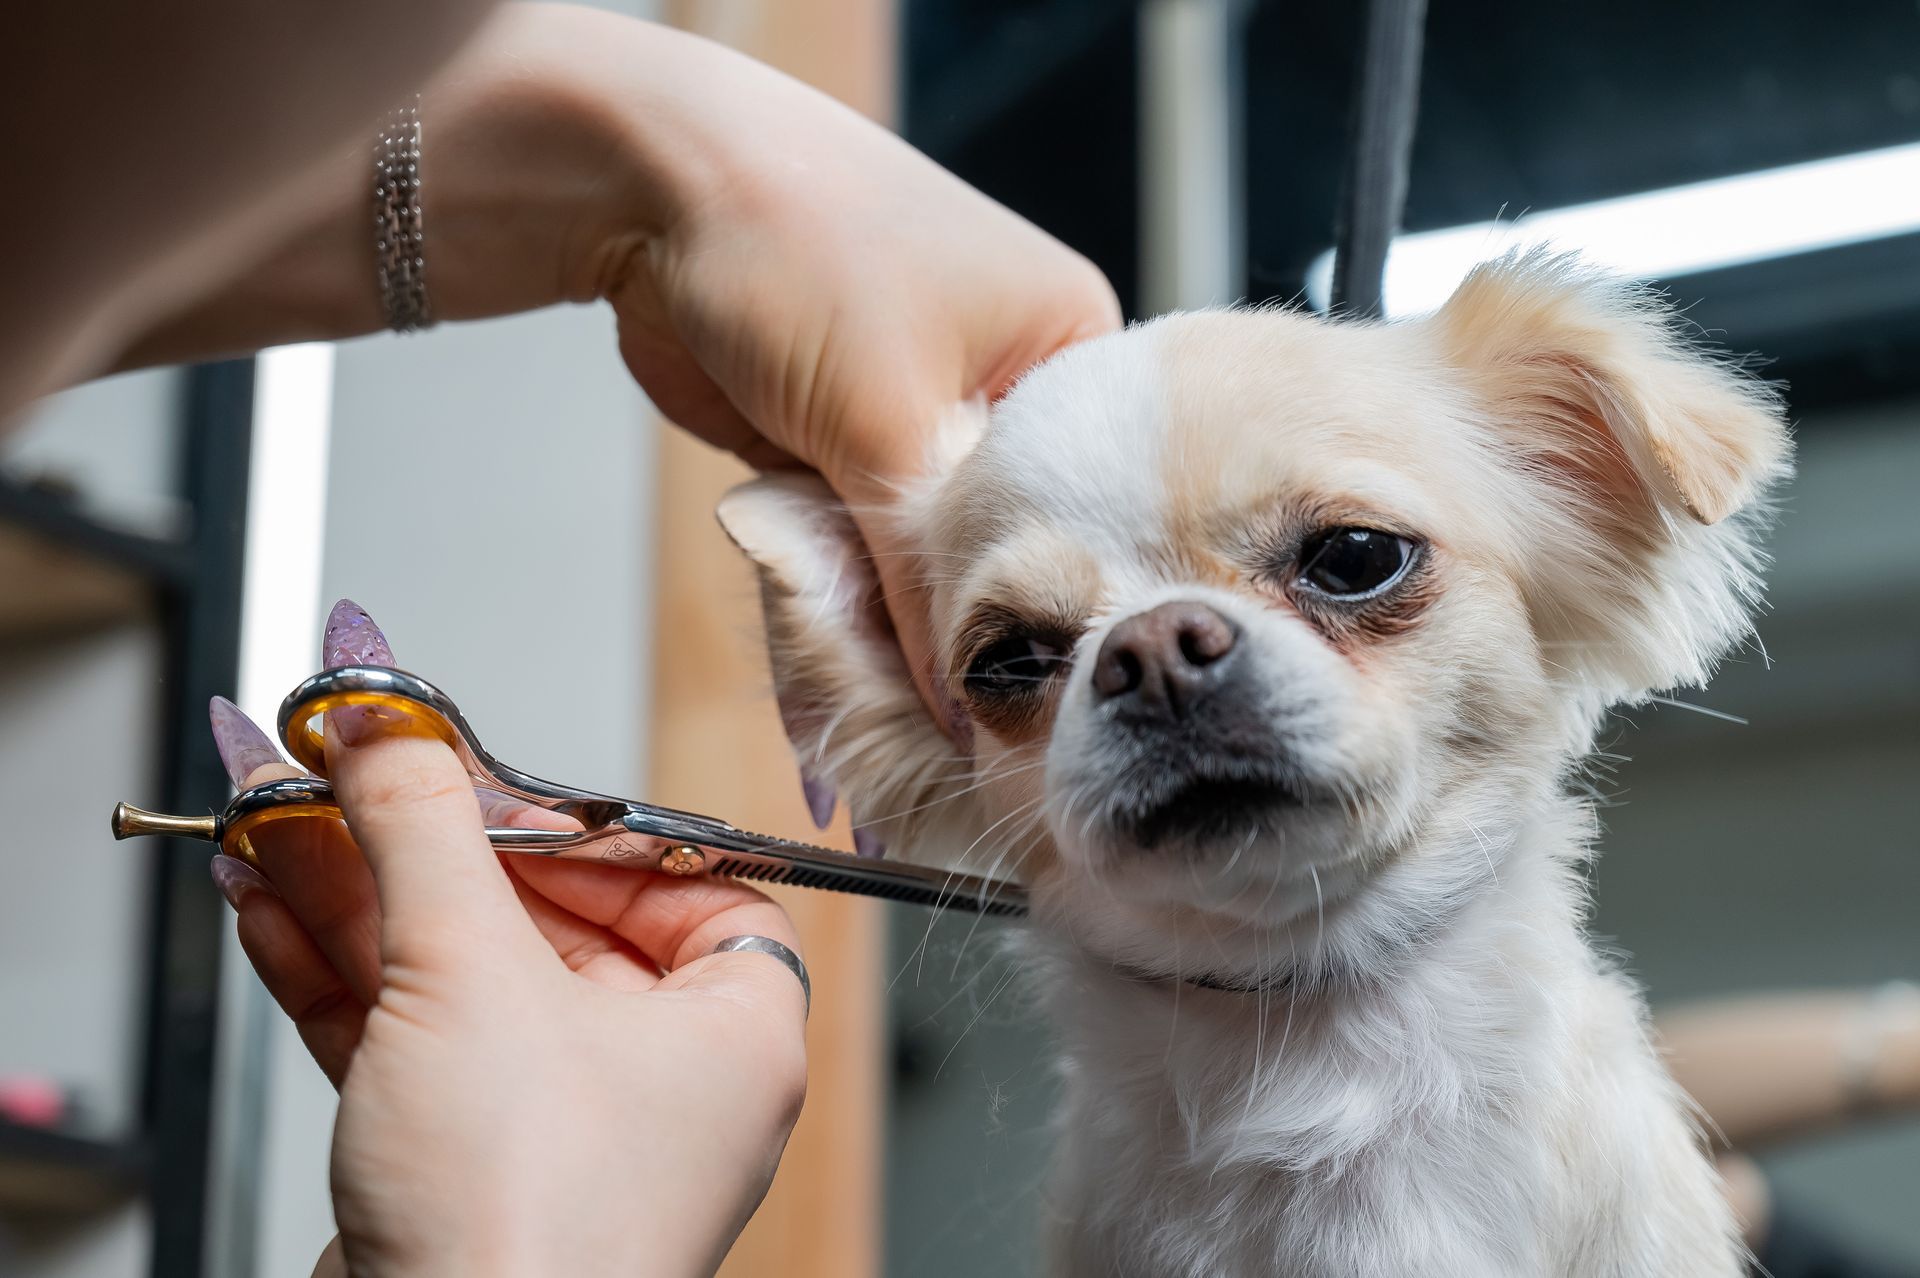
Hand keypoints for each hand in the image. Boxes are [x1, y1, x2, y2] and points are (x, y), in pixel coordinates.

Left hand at [118, 4, 1120, 717]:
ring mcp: (919, 411)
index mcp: (1065, 345)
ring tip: (878, 707)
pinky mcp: (844, 438)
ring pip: (921, 553)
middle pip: (1001, 539)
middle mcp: (1006, 380)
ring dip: (888, 614)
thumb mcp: (888, 419)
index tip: (1030, 702)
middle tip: (944, 729)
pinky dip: (839, 590)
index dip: (1054, 603)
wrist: (649, 188)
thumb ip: (925, 573)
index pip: (1088, 505)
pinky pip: (858, 543)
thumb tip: (959, 705)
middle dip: (960, 621)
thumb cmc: (797, 243)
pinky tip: (835, 661)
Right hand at [210, 602, 806, 1276]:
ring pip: (463, 982)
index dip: (593, 832)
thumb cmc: (530, 1228)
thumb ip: (427, 832)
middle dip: (433, 854)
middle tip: (362, 786)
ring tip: (288, 828)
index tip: (503, 788)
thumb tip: (395, 735)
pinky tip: (277, 911)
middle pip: (550, 924)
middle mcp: (662, 1087)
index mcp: (733, 1034)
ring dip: (366, 904)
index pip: (688, 885)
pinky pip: (412, 1046)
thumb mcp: (473, 973)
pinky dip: (344, 978)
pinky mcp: (466, 1173)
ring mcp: (561, 1135)